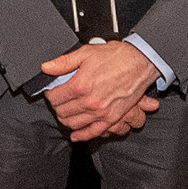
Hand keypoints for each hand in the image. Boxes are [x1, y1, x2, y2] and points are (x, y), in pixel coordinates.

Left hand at [40, 40, 158, 140]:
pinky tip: (76, 135)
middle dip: (57, 106)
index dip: (50, 94)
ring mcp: (100, 112)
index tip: (53, 92)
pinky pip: (92, 132)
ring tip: (66, 113)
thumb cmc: (117, 57)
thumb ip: (64, 62)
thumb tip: (47, 68)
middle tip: (59, 100)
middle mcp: (89, 102)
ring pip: (73, 123)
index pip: (54, 97)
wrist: (140, 62)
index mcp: (80, 85)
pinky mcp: (111, 118)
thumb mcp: (86, 53)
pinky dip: (81, 135)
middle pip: (62, 112)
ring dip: (66, 120)